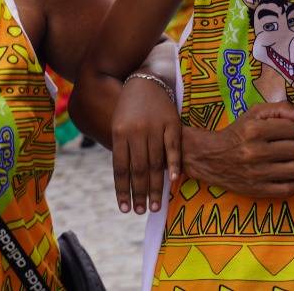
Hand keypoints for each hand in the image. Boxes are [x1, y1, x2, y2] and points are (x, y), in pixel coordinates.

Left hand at [111, 75, 181, 214]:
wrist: (145, 80)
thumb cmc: (129, 109)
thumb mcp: (119, 125)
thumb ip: (123, 150)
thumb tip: (125, 181)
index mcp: (119, 133)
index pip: (120, 168)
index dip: (123, 190)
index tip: (125, 209)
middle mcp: (136, 132)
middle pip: (138, 170)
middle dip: (139, 194)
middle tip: (141, 212)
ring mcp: (155, 128)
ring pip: (155, 163)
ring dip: (155, 188)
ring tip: (155, 206)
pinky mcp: (172, 123)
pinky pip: (173, 149)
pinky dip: (174, 166)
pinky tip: (174, 182)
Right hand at [182, 102, 293, 198]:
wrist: (210, 158)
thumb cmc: (236, 132)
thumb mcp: (254, 113)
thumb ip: (281, 109)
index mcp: (254, 130)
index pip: (292, 128)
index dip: (290, 129)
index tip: (281, 132)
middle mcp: (255, 152)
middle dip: (292, 146)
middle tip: (282, 146)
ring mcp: (257, 173)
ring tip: (285, 160)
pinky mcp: (258, 190)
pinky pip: (290, 189)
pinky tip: (288, 175)